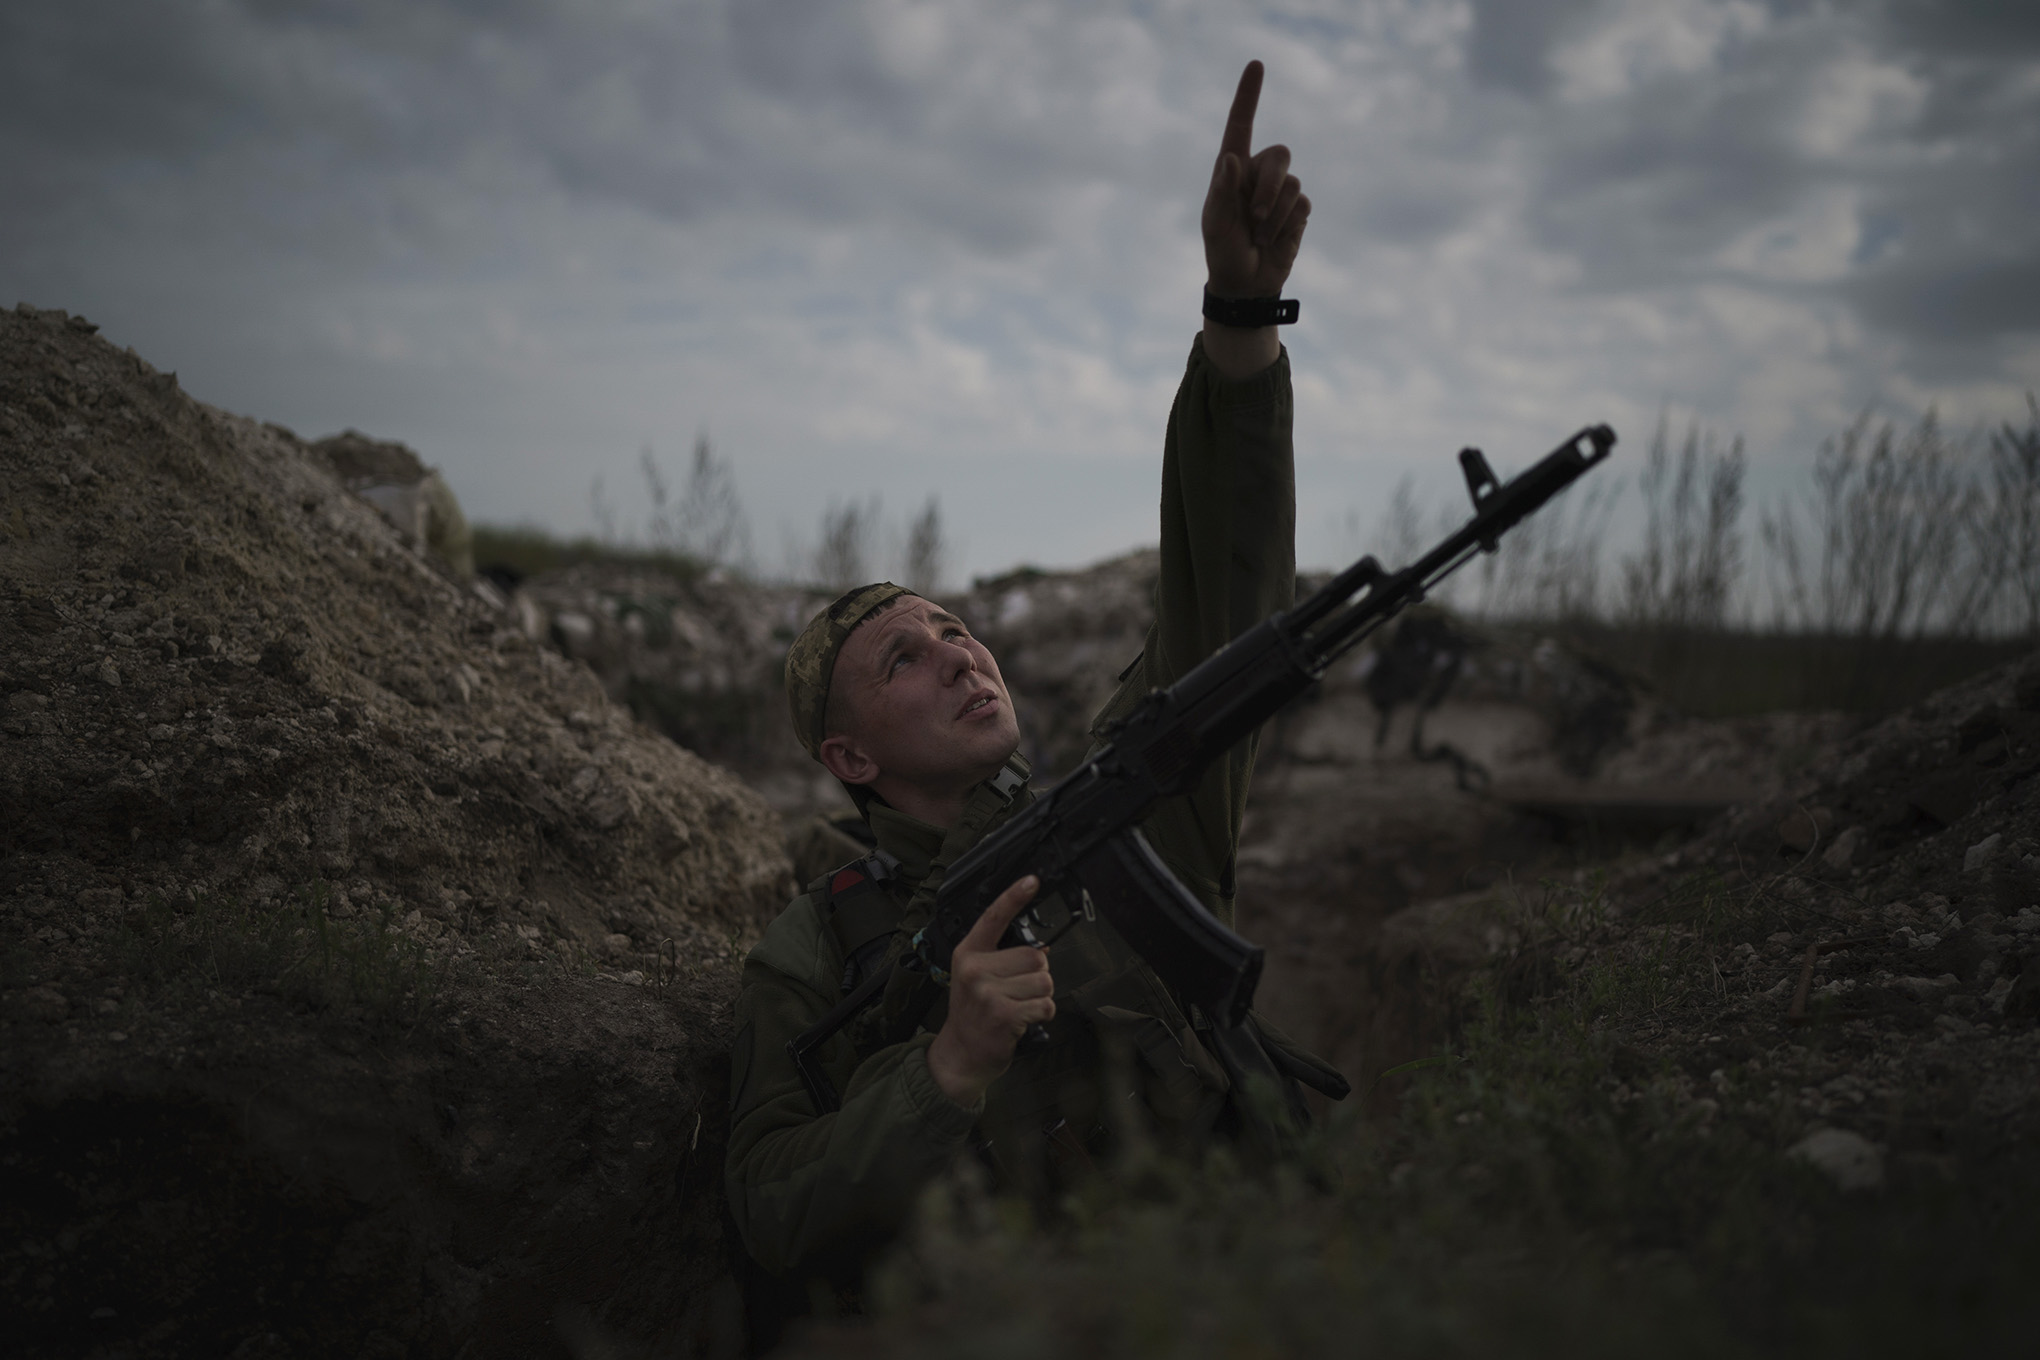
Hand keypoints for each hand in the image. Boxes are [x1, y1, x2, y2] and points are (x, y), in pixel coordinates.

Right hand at [926, 876, 1053, 1107]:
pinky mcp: (1003, 1014)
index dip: (1015, 896)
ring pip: (1044, 981)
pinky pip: (1045, 1005)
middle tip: (1019, 990)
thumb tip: (1040, 948)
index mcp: (969, 952)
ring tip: (1019, 1006)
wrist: (960, 1054)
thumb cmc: (974, 1012)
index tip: (1032, 880)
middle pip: (1036, 955)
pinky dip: (1043, 1013)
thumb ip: (1000, 957)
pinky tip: (1024, 1019)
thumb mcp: (976, 976)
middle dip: (1038, 974)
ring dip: (1041, 996)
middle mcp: (976, 969)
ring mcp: (988, 992)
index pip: (994, 917)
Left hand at [1201, 60, 1309, 301]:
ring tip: (1259, 235)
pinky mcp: (1298, 210)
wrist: (1245, 283)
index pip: (1241, 125)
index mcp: (1232, 168)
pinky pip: (1301, 205)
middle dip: (1268, 187)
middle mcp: (1258, 173)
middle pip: (1279, 156)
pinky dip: (1286, 226)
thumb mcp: (1215, 223)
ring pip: (1292, 184)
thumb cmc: (1222, 249)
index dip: (1248, 95)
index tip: (1256, 64)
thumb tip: (1231, 158)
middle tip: (1254, 216)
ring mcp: (1280, 191)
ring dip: (1273, 215)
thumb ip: (1222, 191)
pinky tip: (1274, 240)